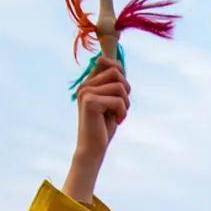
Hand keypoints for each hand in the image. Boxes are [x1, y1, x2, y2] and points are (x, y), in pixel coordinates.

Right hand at [64, 57, 129, 202]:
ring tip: (119, 115)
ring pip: (119, 87)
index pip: (106, 62)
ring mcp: (86, 92)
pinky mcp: (90, 102)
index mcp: (88, 83)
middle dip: (126, 89)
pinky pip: (118, 100)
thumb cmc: (103, 127)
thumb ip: (114, 84)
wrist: (93, 148)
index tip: (122, 91)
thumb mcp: (111, 102)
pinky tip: (117, 121)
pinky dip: (123, 112)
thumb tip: (118, 64)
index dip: (120, 71)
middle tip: (122, 106)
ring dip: (126, 103)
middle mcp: (84, 85)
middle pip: (116, 72)